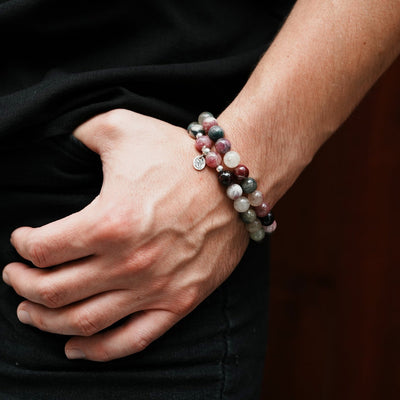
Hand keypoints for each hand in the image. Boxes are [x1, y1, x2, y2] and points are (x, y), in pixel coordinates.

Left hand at [2, 109, 248, 360]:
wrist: (234, 178)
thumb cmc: (180, 154)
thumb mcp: (123, 127)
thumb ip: (80, 132)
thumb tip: (62, 143)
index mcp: (109, 221)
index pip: (42, 248)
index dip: (22, 245)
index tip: (22, 240)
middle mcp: (128, 262)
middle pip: (53, 291)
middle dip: (22, 286)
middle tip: (15, 276)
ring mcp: (155, 287)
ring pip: (83, 322)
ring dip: (47, 321)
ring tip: (30, 313)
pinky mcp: (179, 301)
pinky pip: (132, 340)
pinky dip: (97, 351)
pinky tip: (74, 348)